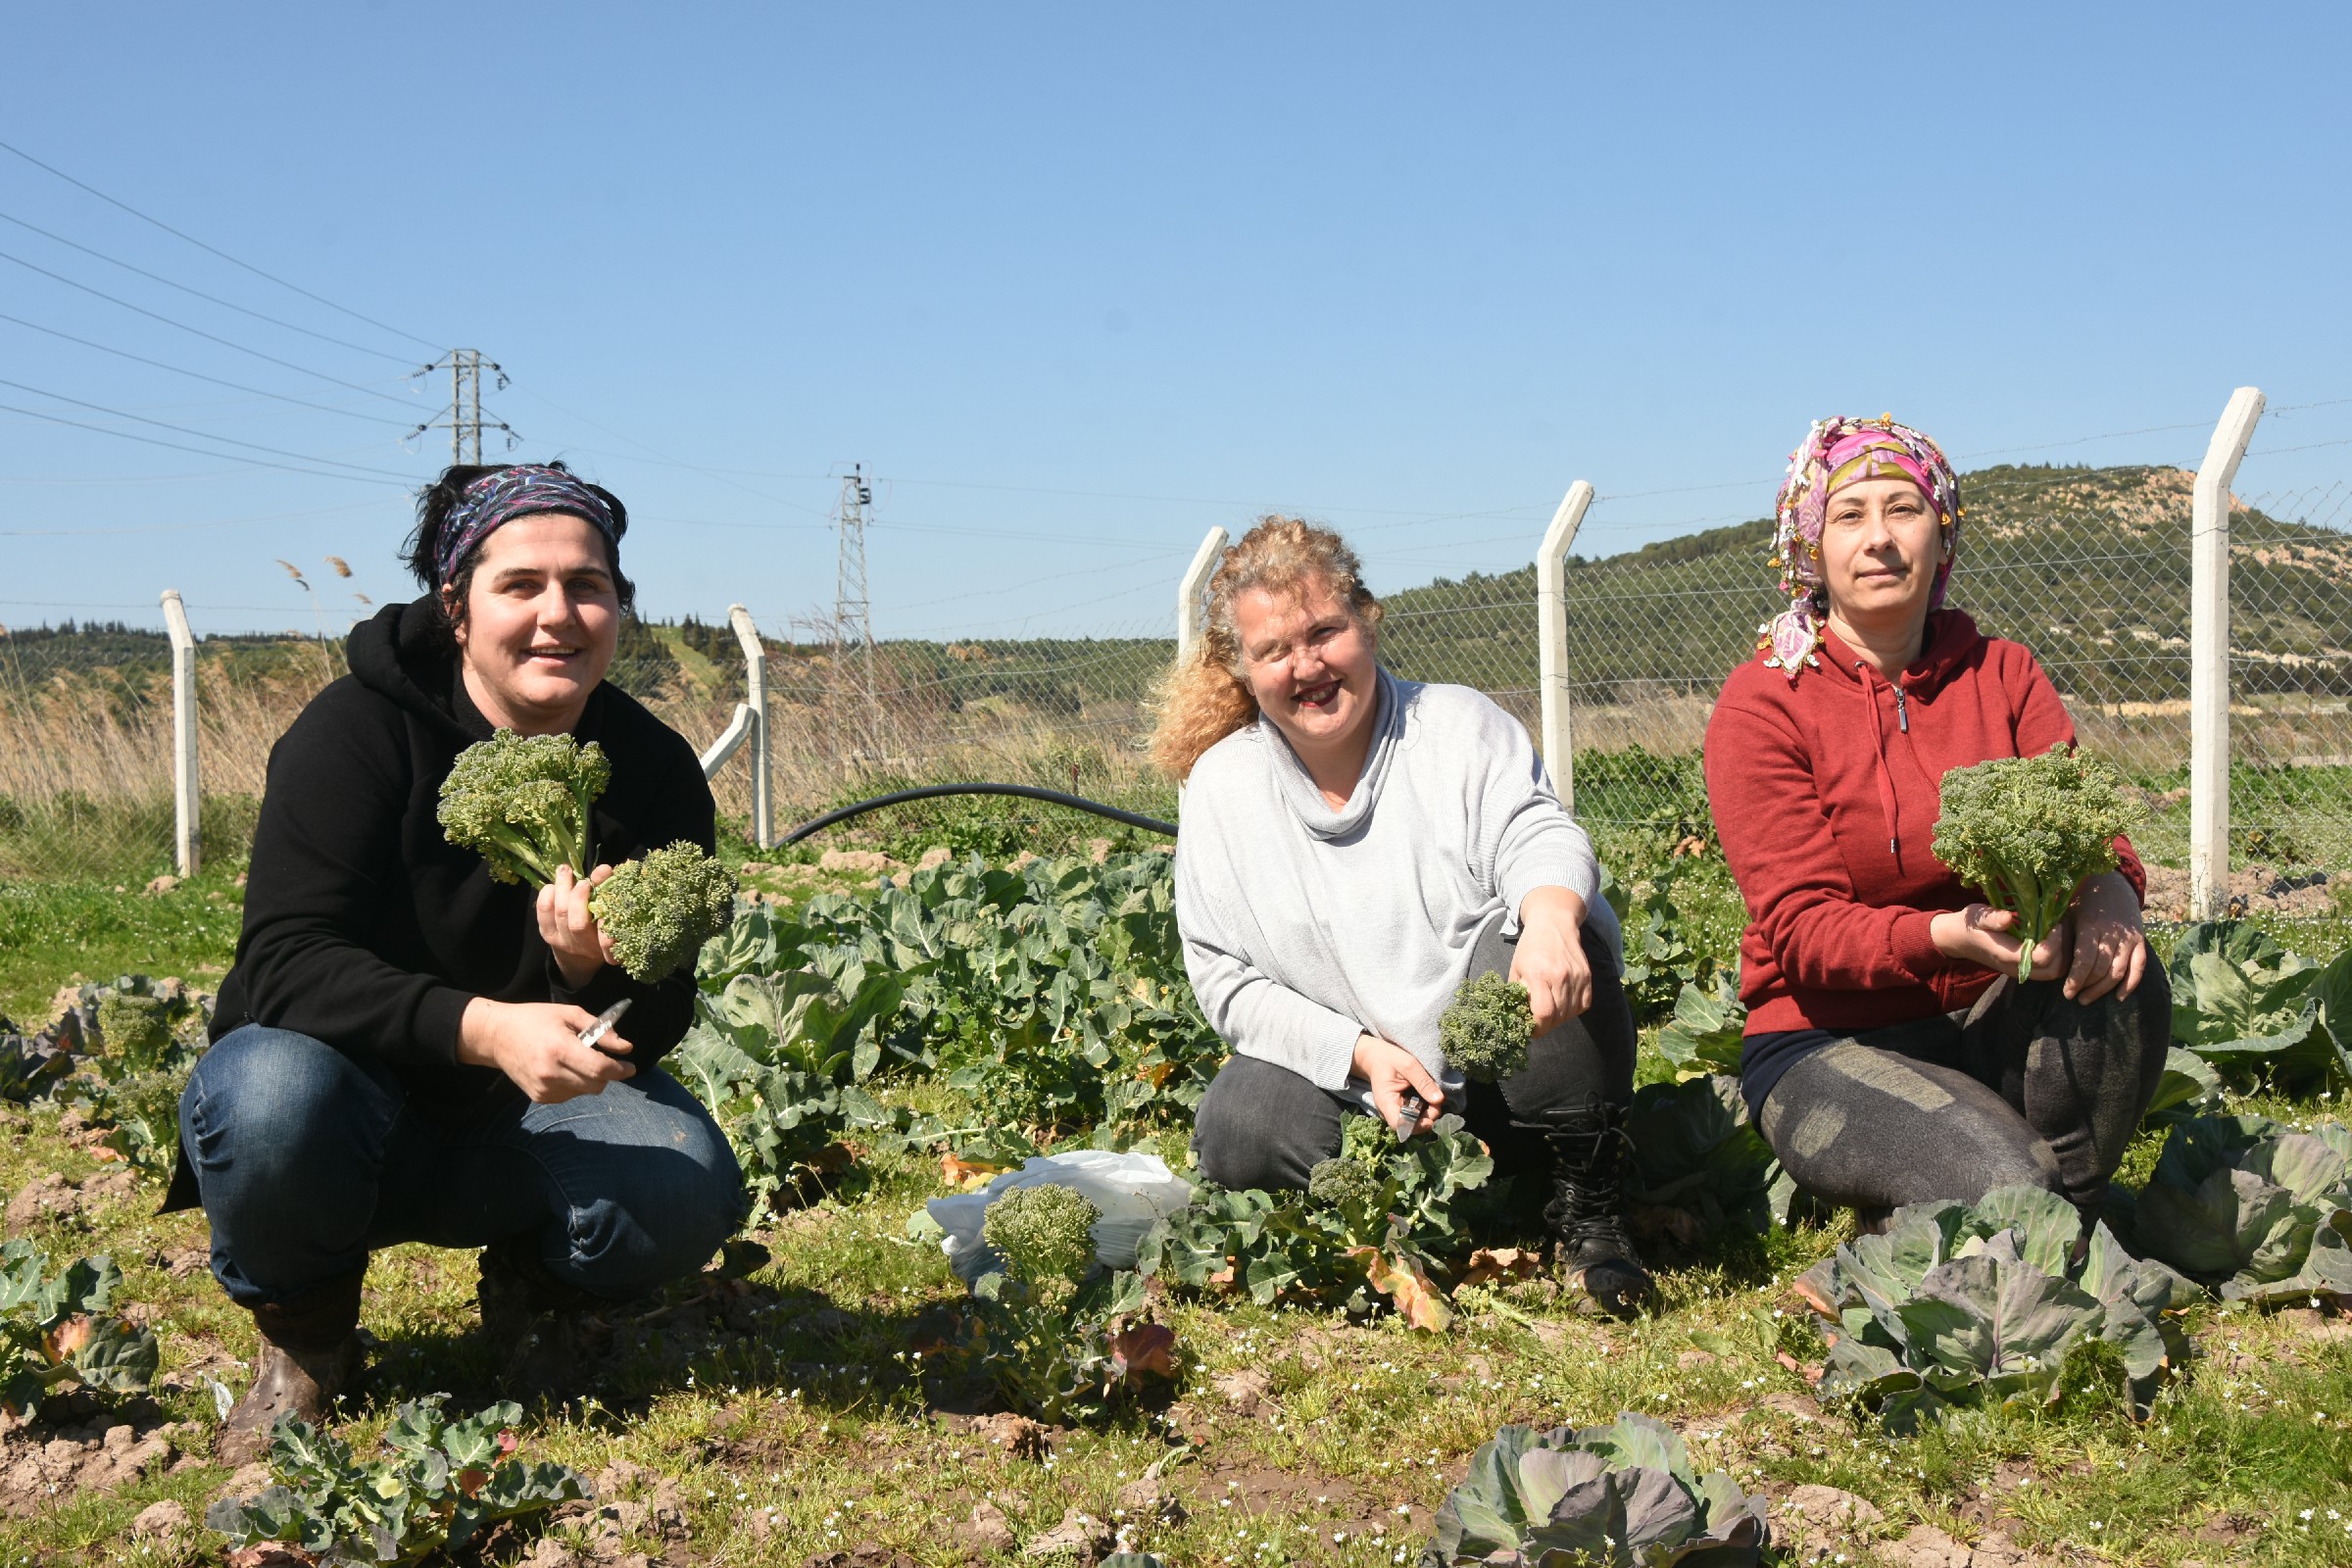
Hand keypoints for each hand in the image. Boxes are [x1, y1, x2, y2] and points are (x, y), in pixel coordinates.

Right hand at [458, 998, 633, 1103]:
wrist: (497, 1036)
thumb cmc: (536, 1019)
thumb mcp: (570, 1014)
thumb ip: (601, 1030)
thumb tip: (626, 1048)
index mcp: (559, 1049)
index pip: (599, 1069)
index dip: (620, 1070)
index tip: (630, 1067)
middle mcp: (550, 1073)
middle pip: (596, 1085)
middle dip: (608, 1074)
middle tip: (604, 1059)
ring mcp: (543, 1088)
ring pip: (585, 1092)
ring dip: (591, 1079)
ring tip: (576, 1058)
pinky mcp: (538, 1097)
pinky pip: (570, 1095)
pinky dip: (575, 1084)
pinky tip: (563, 1068)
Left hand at [537, 863, 616, 988]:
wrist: (580, 950)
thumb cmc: (602, 923)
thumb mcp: (611, 909)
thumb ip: (609, 889)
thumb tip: (603, 870)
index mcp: (606, 946)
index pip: (606, 941)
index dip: (605, 920)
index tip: (606, 899)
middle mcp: (585, 947)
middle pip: (578, 924)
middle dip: (579, 897)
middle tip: (583, 882)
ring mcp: (564, 942)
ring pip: (560, 914)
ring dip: (563, 889)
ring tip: (565, 871)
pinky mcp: (548, 934)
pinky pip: (544, 912)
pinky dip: (547, 895)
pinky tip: (553, 885)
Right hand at [1353, 1033, 1442, 1138]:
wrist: (1377, 1057)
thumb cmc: (1390, 1059)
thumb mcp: (1408, 1065)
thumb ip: (1423, 1082)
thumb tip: (1439, 1100)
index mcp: (1386, 1102)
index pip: (1399, 1124)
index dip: (1417, 1126)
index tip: (1432, 1114)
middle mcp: (1389, 1111)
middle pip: (1409, 1126)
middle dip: (1427, 1118)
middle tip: (1438, 1102)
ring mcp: (1395, 1110)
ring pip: (1414, 1122)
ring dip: (1428, 1114)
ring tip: (1435, 1098)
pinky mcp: (1401, 1107)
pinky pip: (1415, 1114)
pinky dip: (1425, 1109)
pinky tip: (1429, 1098)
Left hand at [1512, 886, 1592, 1032]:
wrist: (1554, 923)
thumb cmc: (1530, 947)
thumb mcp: (1516, 968)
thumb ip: (1516, 993)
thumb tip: (1516, 1016)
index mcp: (1539, 974)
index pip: (1543, 1013)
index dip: (1537, 1027)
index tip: (1530, 1029)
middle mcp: (1560, 976)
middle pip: (1557, 1017)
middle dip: (1546, 1025)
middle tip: (1538, 1022)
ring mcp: (1577, 977)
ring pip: (1570, 1013)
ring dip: (1559, 1019)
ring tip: (1549, 1012)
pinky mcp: (1587, 977)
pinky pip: (1583, 1005)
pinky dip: (1573, 1010)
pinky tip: (1562, 1004)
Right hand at [1930, 903, 2068, 981]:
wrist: (1960, 940)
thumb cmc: (1970, 925)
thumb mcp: (1977, 916)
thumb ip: (1992, 918)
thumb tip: (2008, 918)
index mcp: (2007, 956)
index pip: (2042, 958)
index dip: (2054, 942)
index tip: (2054, 923)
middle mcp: (2017, 968)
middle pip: (2054, 969)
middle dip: (2063, 947)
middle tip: (2059, 925)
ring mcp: (2023, 971)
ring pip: (2057, 971)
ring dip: (2064, 952)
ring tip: (2058, 929)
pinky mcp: (2026, 968)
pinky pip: (2052, 967)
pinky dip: (2059, 954)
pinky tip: (2053, 935)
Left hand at [2063, 871, 2147, 1002]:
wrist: (2113, 884)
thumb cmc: (2082, 899)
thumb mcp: (2066, 911)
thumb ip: (2056, 932)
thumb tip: (2037, 954)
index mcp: (2091, 926)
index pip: (2085, 960)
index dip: (2076, 979)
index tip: (2066, 992)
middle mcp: (2112, 933)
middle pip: (2102, 969)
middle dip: (2087, 987)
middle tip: (2074, 998)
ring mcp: (2129, 938)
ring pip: (2119, 971)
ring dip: (2103, 989)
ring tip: (2087, 999)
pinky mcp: (2140, 940)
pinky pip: (2139, 966)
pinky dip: (2130, 984)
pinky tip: (2118, 997)